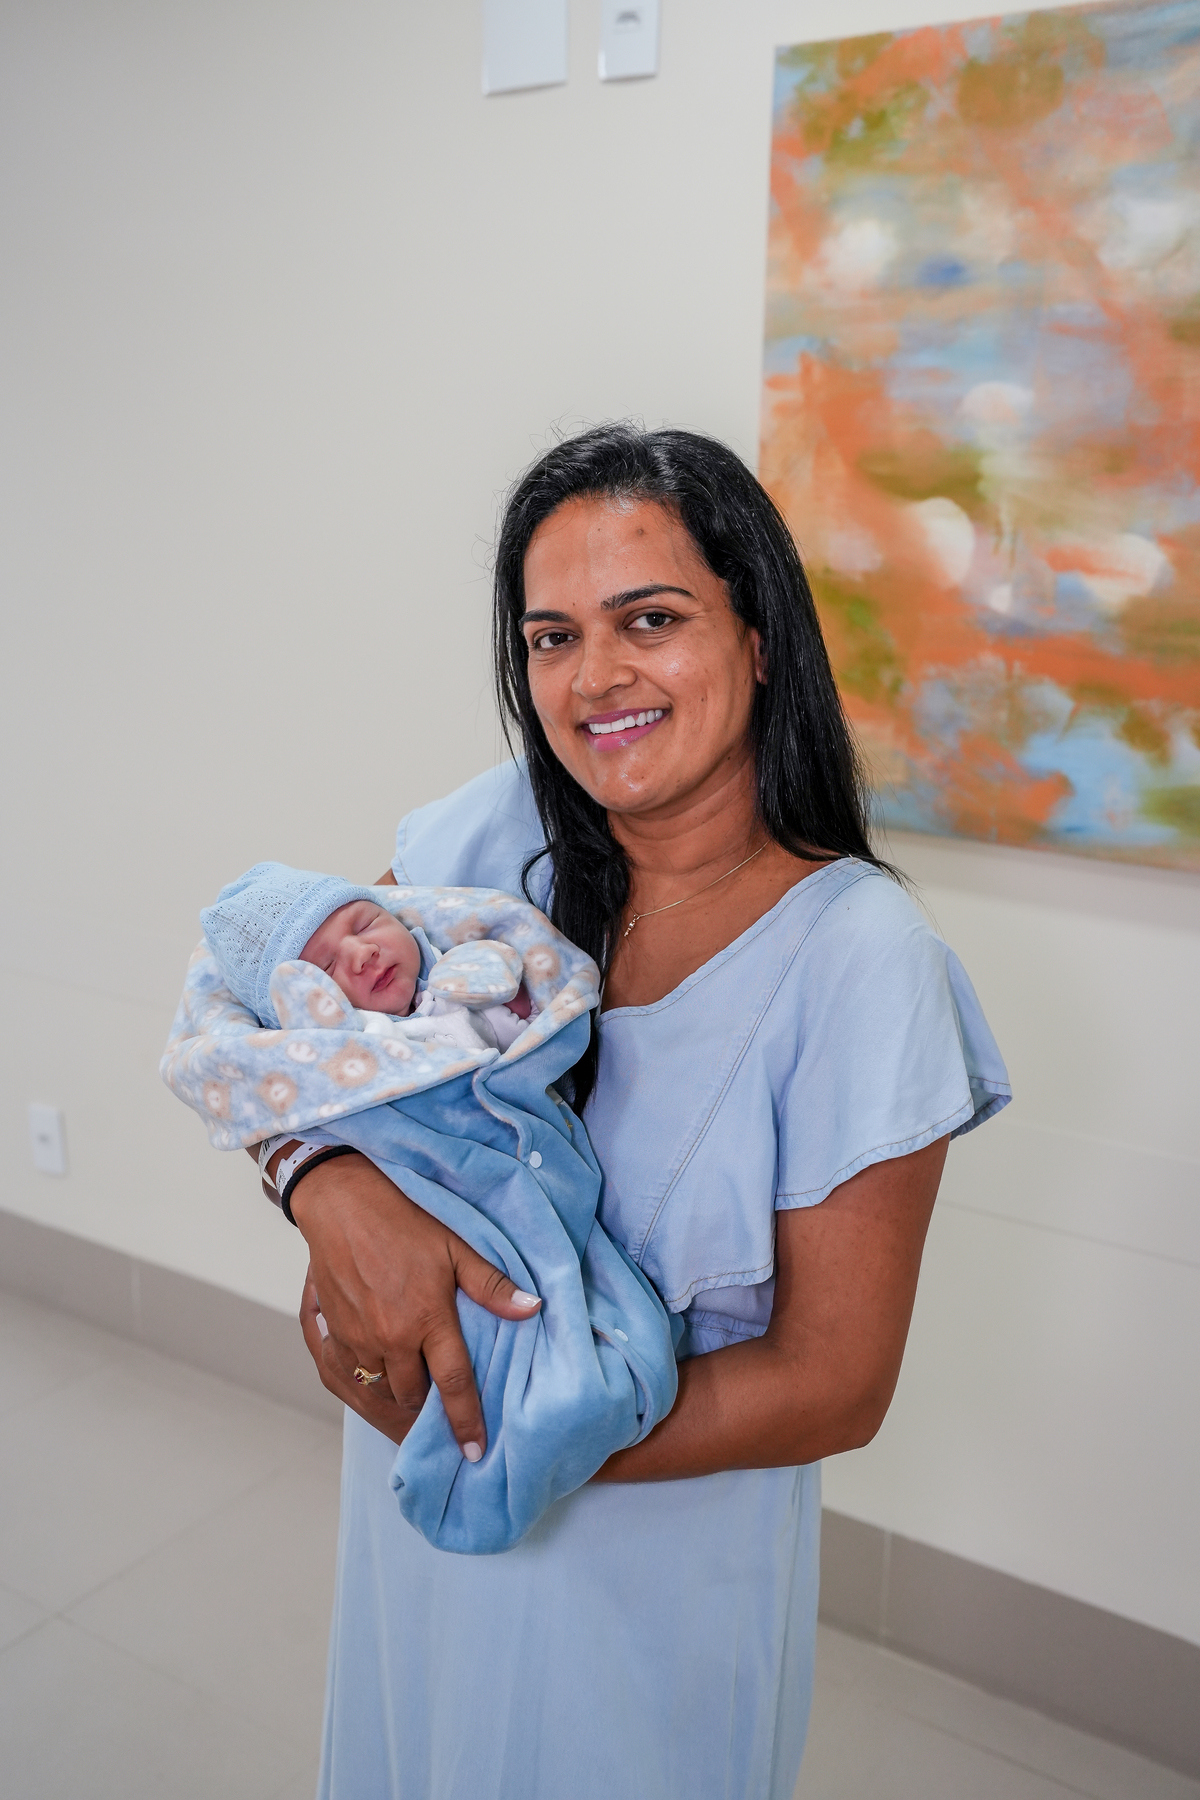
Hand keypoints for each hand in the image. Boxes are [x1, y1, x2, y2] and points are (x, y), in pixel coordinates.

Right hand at [290, 1152, 539, 1454]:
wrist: (342, 1205)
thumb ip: (491, 1285)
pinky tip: (380, 1379)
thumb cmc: (403, 1222)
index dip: (465, 1421)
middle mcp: (391, 1337)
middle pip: (414, 1397)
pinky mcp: (334, 1334)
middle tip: (443, 1414)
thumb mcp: (456, 1248)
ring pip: (382, 1392)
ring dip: (399, 1399)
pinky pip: (351, 1378)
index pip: (453, 1385)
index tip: (474, 1451)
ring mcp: (359, 1339)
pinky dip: (368, 1385)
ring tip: (415, 1401)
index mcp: (427, 1319)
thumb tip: (532, 1308)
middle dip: (429, 1411)